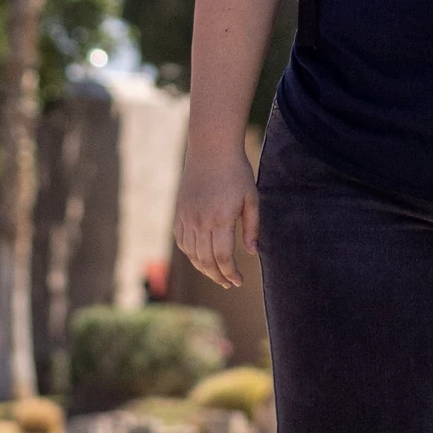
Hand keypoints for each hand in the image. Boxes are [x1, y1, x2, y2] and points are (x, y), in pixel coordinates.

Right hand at [172, 138, 258, 291]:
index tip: (238, 281)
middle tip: (228, 283)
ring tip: (217, 274)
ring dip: (204, 269)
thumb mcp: (251, 198)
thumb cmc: (236, 172)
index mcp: (220, 218)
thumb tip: (251, 252)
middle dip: (218, 276)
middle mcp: (200, 221)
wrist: (211, 149)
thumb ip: (252, 227)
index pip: (223, 257)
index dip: (230, 273)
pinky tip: (201, 258)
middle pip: (206, 260)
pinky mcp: (179, 213)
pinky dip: (191, 255)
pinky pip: (182, 242)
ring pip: (192, 254)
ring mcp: (187, 218)